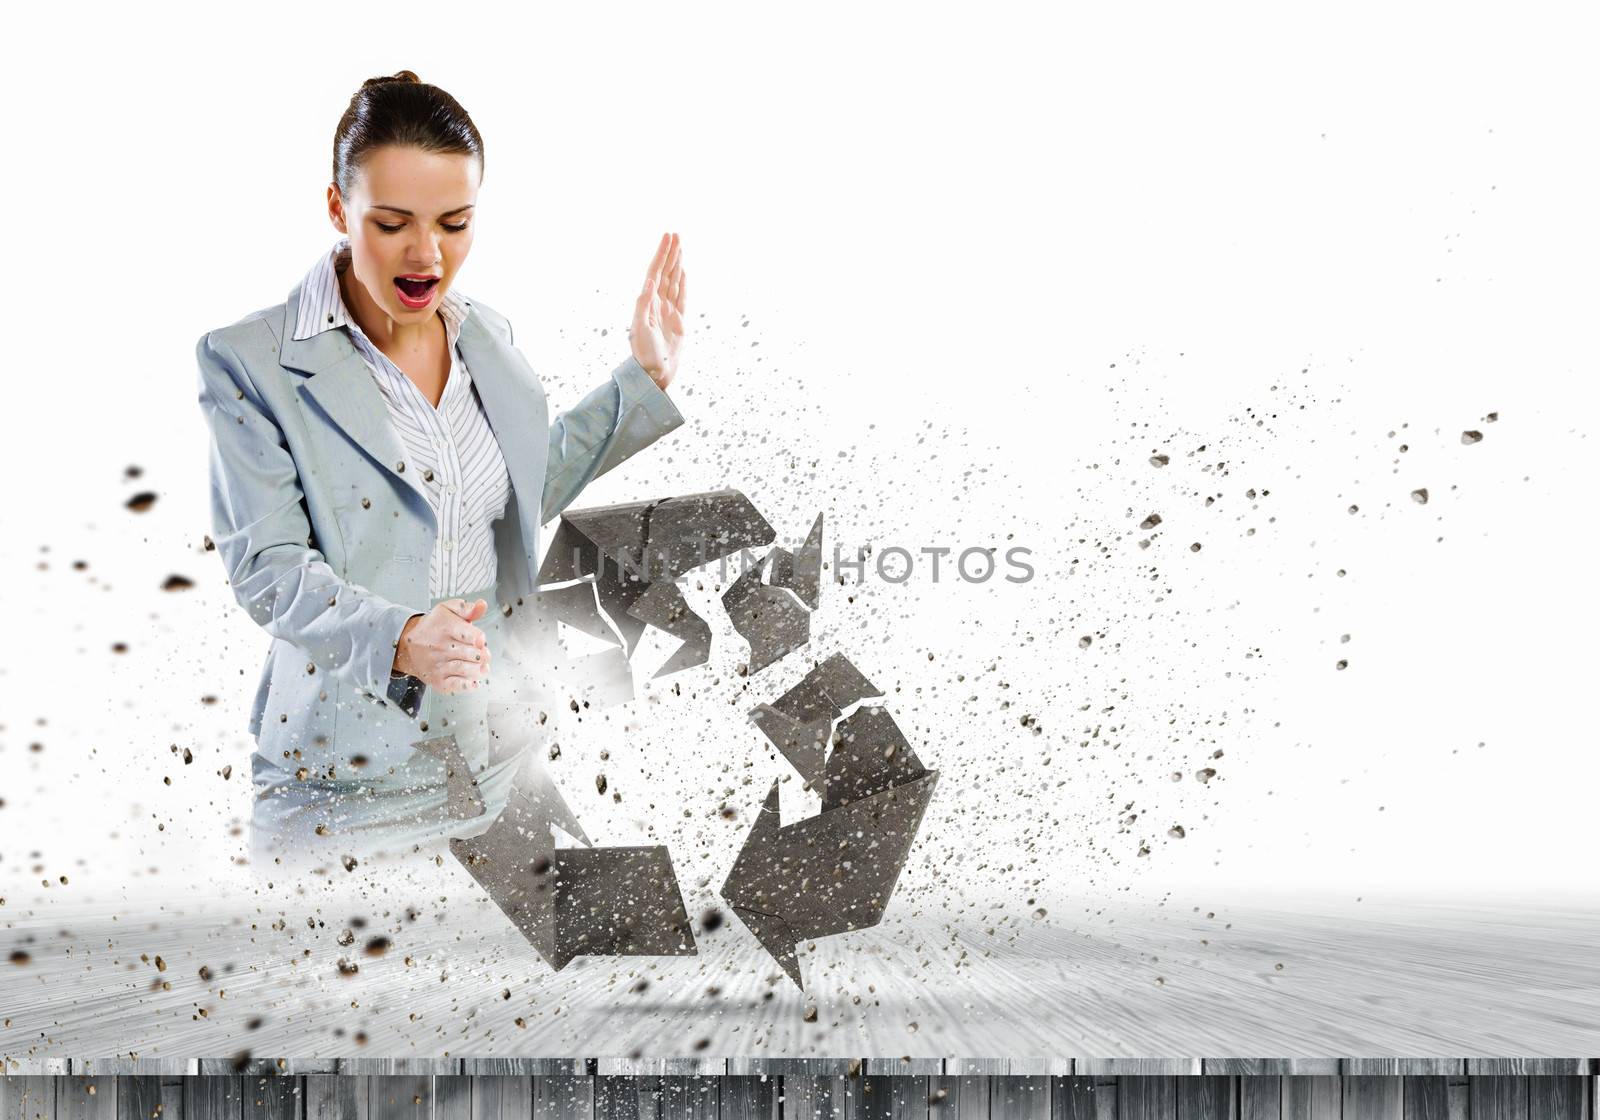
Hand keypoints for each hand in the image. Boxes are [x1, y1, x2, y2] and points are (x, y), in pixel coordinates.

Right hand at [393, 598, 491, 693]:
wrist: (407, 645)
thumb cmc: (432, 626)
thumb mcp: (446, 610)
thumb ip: (467, 608)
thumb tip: (481, 605)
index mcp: (445, 627)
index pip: (465, 633)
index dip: (478, 638)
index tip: (481, 640)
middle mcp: (441, 647)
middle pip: (468, 653)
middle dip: (482, 655)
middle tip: (485, 654)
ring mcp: (439, 664)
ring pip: (463, 669)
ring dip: (478, 670)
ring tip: (484, 667)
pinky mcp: (438, 679)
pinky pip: (454, 685)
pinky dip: (466, 685)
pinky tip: (474, 683)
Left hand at [628, 231, 686, 390]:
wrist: (654, 373)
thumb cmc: (645, 354)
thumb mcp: (640, 329)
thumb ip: (643, 304)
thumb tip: (650, 281)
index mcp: (647, 302)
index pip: (655, 272)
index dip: (661, 254)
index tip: (668, 238)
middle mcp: (656, 303)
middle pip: (665, 272)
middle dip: (670, 253)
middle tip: (675, 234)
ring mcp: (668, 311)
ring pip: (673, 281)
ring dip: (676, 264)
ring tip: (680, 247)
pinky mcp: (678, 320)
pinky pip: (681, 296)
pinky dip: (683, 282)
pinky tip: (683, 272)